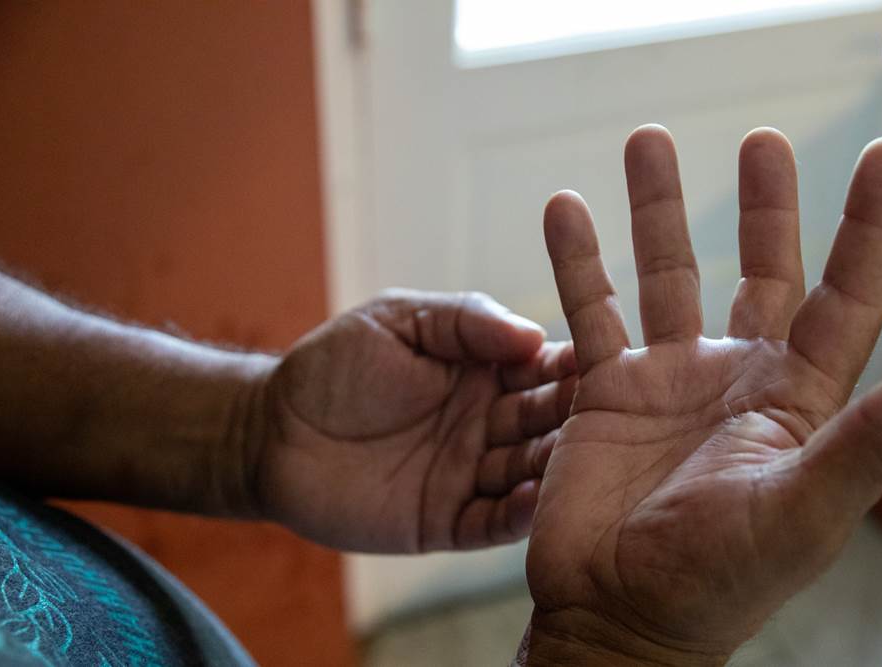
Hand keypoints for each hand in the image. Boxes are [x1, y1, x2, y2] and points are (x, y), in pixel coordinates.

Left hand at [248, 290, 575, 551]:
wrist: (270, 432)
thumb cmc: (336, 365)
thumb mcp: (401, 321)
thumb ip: (465, 322)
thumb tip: (534, 335)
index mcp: (488, 371)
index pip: (544, 369)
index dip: (572, 367)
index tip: (604, 362)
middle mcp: (490, 424)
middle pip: (546, 424)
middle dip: (575, 421)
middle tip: (611, 422)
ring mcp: (471, 475)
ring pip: (529, 474)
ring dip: (557, 471)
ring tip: (586, 470)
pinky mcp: (448, 522)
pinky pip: (491, 523)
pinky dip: (519, 518)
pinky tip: (540, 506)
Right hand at [519, 126, 881, 664]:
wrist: (617, 619)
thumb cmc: (719, 582)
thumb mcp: (805, 508)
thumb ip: (878, 439)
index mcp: (800, 403)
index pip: (850, 296)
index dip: (872, 225)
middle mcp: (741, 381)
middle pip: (763, 272)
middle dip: (766, 206)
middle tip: (764, 140)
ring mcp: (671, 383)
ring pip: (669, 277)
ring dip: (657, 210)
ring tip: (648, 140)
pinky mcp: (606, 395)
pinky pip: (593, 312)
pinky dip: (577, 261)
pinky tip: (564, 207)